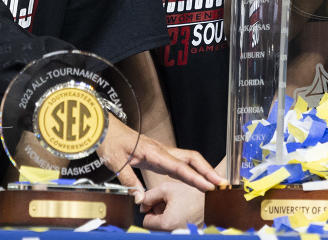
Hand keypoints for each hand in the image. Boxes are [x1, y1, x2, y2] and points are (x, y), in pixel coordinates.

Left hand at [101, 115, 225, 192]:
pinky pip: (180, 162)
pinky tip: (197, 178)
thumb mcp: (115, 162)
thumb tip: (139, 199)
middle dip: (208, 170)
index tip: (209, 186)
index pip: (179, 167)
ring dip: (203, 169)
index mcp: (154, 152)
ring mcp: (163, 152)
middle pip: (192, 159)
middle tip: (221, 183)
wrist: (107, 129)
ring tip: (214, 181)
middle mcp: (163, 150)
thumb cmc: (111, 142)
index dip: (195, 178)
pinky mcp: (160, 155)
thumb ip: (128, 181)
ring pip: (189, 159)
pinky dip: (192, 170)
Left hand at [137, 180, 206, 229]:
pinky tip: (182, 209)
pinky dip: (175, 219)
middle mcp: (173, 232)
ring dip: (166, 216)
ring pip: (164, 227)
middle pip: (154, 226)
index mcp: (166, 223)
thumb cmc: (192, 193)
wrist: (214, 198)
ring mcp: (181, 232)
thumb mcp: (166, 189)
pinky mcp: (187, 232)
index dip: (149, 210)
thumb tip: (142, 203)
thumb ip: (149, 196)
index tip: (157, 202)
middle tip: (169, 201)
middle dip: (158, 213)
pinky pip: (174, 227)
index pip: (145, 222)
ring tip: (177, 204)